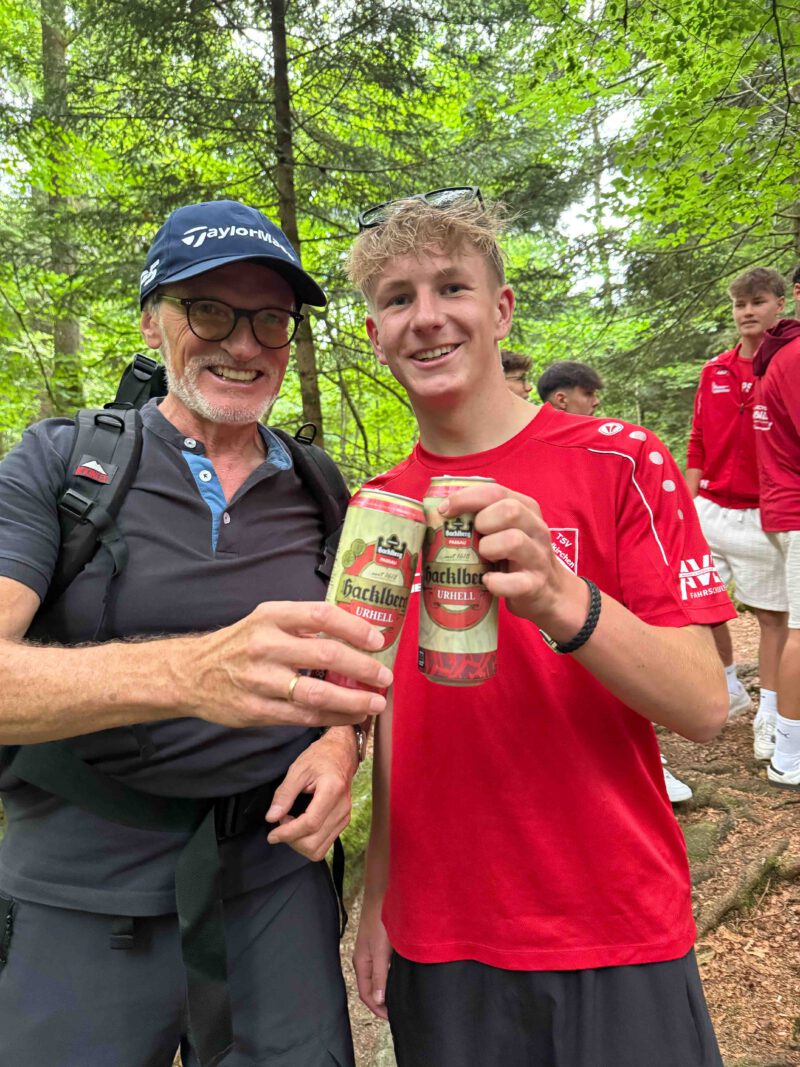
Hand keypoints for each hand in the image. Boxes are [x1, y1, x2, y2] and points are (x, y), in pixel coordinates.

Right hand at [180, 601, 391, 728]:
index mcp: (271, 616)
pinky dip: (332, 717)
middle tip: (385, 677)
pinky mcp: (257, 710)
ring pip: (317, 693)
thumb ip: (302, 625)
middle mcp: (265, 645)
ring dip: (353, 700)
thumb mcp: (264, 620)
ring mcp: (260, 680)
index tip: (377, 639)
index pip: (321, 616)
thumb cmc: (239, 644)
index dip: (354, 627)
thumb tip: (354, 633)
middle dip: (363, 668)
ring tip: (375, 702)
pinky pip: (303, 716)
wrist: (192, 673)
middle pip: (325, 655)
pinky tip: (350, 716)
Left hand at [265, 726, 357, 859]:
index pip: (310, 824)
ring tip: (290, 824)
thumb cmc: (319, 757)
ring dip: (299, 843)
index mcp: (332, 790)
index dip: (288, 833)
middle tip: (281, 821)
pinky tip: (300, 826)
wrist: (341, 753)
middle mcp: (342, 808)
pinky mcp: (343, 822)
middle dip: (291, 839)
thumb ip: (284, 794)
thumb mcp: (298, 770)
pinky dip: (307, 841)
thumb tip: (271, 817)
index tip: (272, 834)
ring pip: (318, 849)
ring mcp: (345, 817)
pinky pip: (323, 845)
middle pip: (313, 842)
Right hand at [353, 892, 390, 1019]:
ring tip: (399, 997)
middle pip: (370, 987)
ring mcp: (371, 951)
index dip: (377, 1008)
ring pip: (377, 977)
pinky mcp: (380, 943)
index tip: (392, 1018)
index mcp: (361, 963)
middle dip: (381, 1002)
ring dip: (386, 988)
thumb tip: (378, 1001)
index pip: (365, 994)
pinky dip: (390, 976)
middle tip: (397, 1011)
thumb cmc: (379, 920)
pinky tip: (400, 976)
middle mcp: (365, 959)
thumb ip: (379, 976)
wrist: (382, 894)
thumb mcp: (380, 951)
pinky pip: (383, 966)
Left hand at [439, 484, 588, 639]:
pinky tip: (487, 581)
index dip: (466, 498)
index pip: (495, 491)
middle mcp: (536, 529)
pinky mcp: (535, 585)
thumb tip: (438, 512)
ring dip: (488, 548)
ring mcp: (538, 557)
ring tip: (482, 558)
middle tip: (474, 536)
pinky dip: (496, 583)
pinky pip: (515, 582)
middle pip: (510, 510)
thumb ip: (483, 516)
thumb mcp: (505, 529)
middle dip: (482, 521)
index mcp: (526, 509)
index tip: (445, 510)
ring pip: (514, 541)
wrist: (550, 592)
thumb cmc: (515, 557)